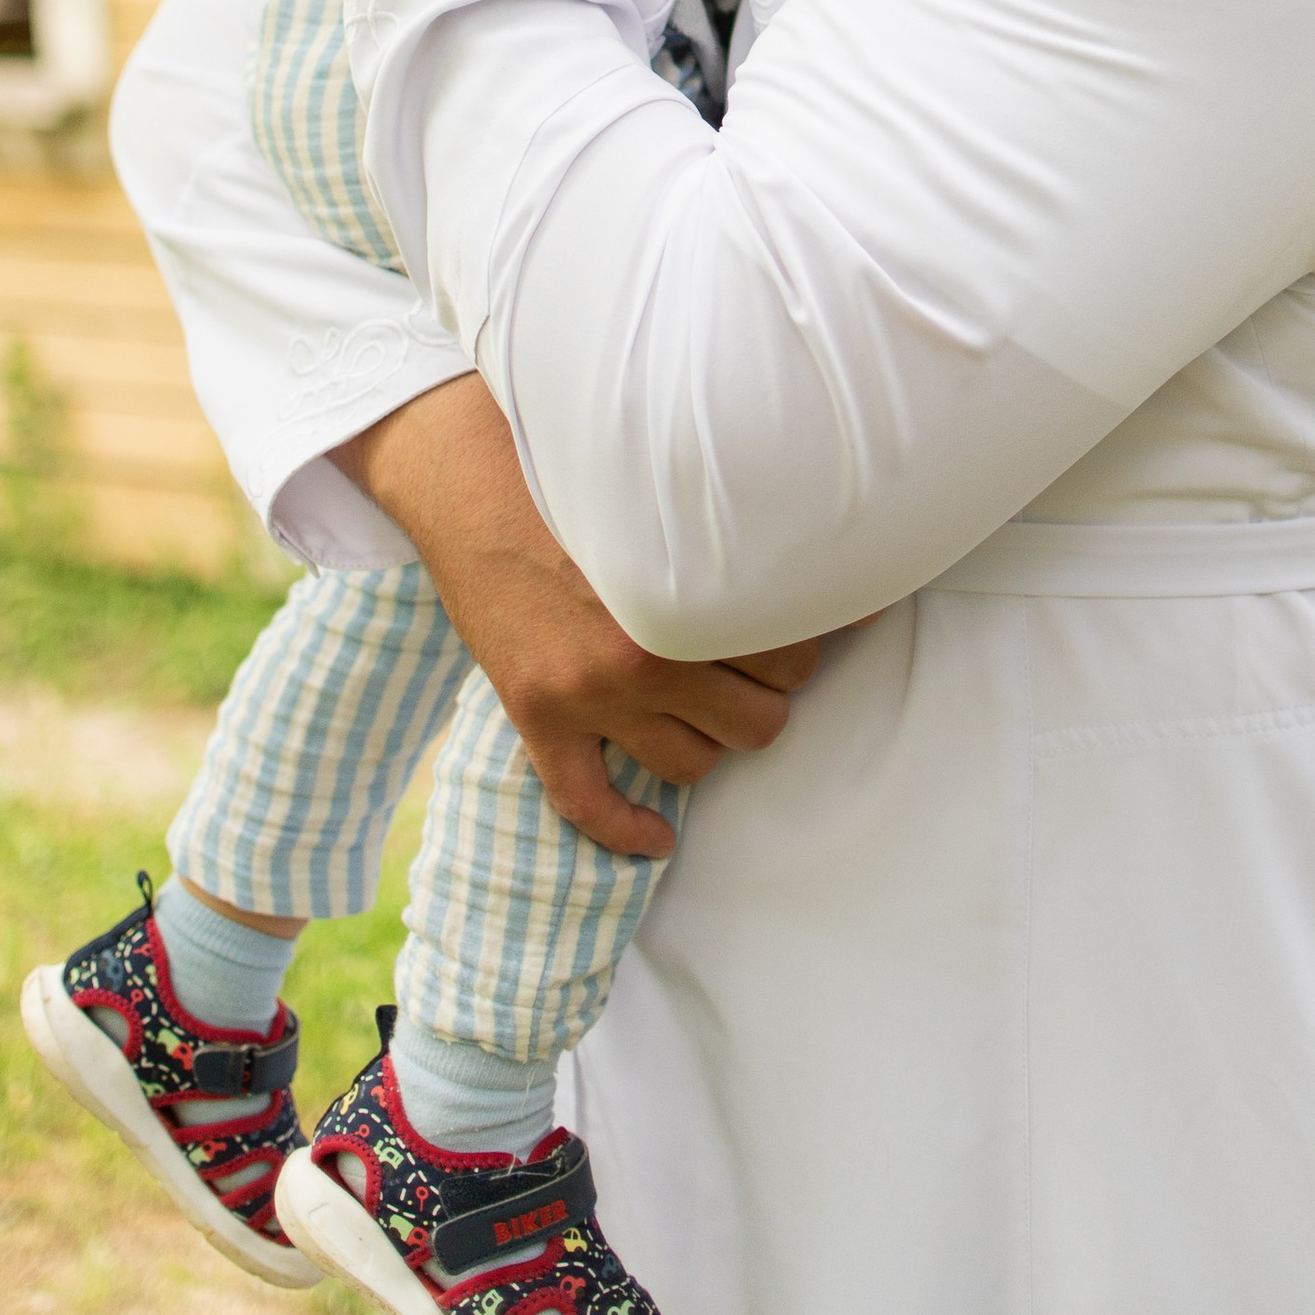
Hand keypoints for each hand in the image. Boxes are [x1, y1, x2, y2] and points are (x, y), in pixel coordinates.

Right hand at [335, 376, 821, 854]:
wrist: (468, 480)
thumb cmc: (578, 477)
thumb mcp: (667, 500)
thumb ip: (736, 541)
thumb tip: (846, 570)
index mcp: (684, 594)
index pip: (791, 657)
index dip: (800, 648)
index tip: (795, 633)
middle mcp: (640, 654)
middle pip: (754, 721)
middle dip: (762, 696)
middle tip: (749, 666)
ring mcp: (585, 694)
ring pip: (692, 765)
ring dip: (708, 741)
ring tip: (704, 707)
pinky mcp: (536, 715)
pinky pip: (586, 804)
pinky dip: (626, 831)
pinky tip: (658, 837)